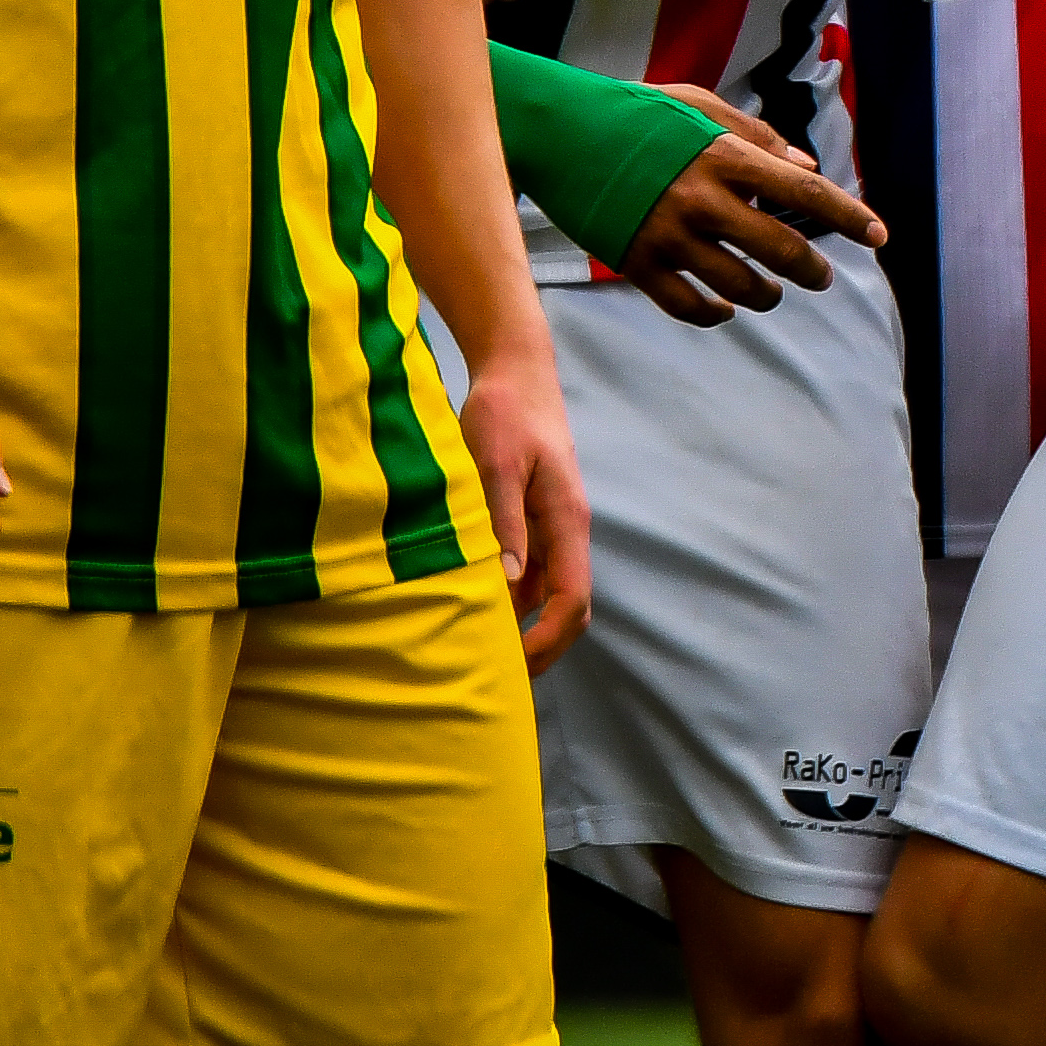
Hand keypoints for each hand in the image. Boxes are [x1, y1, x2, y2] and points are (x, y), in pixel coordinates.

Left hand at [460, 345, 591, 670]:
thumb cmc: (505, 411)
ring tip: (475, 650)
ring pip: (545, 593)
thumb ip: (505, 522)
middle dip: (539, 646)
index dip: (548, 640)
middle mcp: (565, 530)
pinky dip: (507, 597)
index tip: (513, 665)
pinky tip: (472, 606)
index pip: (574, 600)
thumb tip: (509, 584)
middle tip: (493, 676)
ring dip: (520, 624)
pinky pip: (526, 572)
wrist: (515, 369)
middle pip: (568, 606)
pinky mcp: (531, 518)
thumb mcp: (497, 464)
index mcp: (567, 520)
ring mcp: (549, 526)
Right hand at [613, 84, 888, 325]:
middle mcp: (703, 201)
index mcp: (725, 157)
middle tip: (819, 277)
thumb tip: (807, 169)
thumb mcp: (700, 106)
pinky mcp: (638, 263)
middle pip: (779, 251)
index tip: (878, 236)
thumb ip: (757, 136)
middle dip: (811, 271)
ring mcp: (670, 237)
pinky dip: (714, 315)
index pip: (804, 194)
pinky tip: (725, 310)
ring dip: (765, 296)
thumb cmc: (637, 113)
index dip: (848, 217)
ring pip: (739, 287)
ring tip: (770, 293)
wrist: (561, 133)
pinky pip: (688, 307)